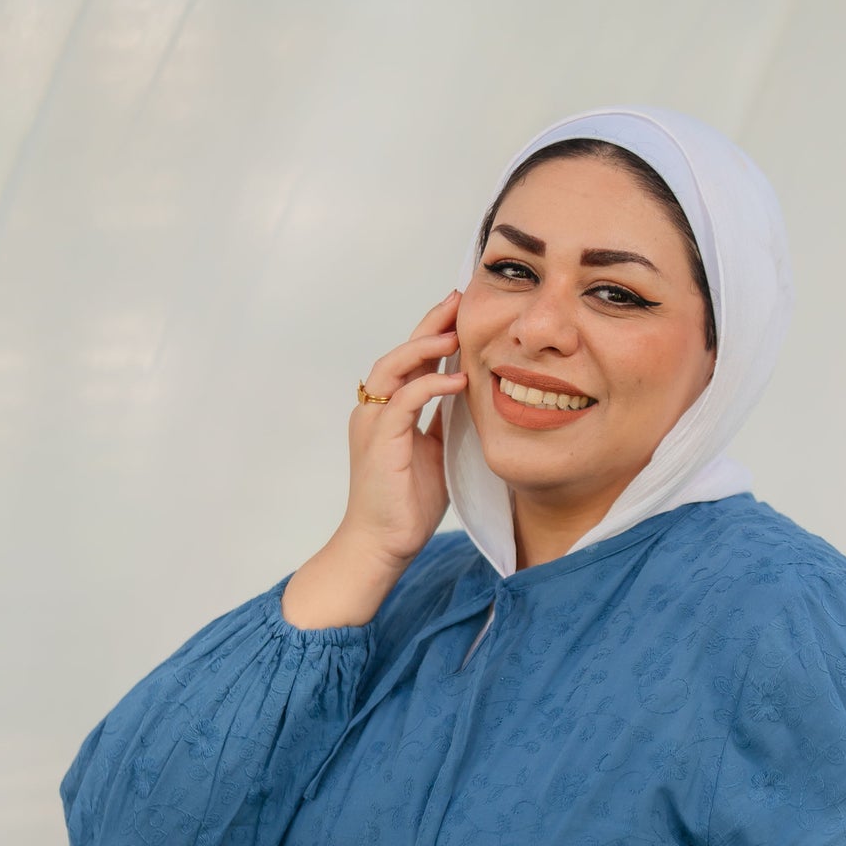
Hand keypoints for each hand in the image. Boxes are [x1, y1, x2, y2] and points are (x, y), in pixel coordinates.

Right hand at [281, 292, 467, 629]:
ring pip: (393, 366)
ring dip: (426, 346)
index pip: (411, 360)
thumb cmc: (407, 505)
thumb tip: (472, 395)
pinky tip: (458, 379)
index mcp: (388, 411)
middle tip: (460, 300)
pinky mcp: (379, 440)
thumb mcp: (436, 452)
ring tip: (457, 333)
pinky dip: (430, 385)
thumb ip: (444, 422)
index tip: (462, 311)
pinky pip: (403, 400)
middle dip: (431, 323)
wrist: (382, 545)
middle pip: (401, 352)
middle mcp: (375, 409)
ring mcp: (373, 422)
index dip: (434, 332)